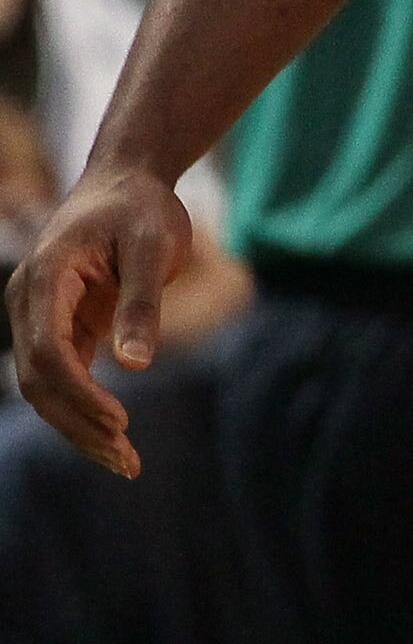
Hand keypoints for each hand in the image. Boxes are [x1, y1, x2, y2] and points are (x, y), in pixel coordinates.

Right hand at [6, 162, 193, 477]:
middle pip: (39, 380)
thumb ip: (142, 302)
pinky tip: (115, 437)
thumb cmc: (142, 208)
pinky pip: (63, 375)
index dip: (81, 393)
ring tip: (125, 462)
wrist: (128, 181)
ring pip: (46, 386)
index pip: (49, 352)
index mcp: (45, 278)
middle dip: (78, 424)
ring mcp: (38, 317)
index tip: (121, 421)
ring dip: (79, 426)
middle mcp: (28, 302)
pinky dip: (85, 407)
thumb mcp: (153, 246)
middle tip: (125, 460)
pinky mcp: (58, 326)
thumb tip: (135, 365)